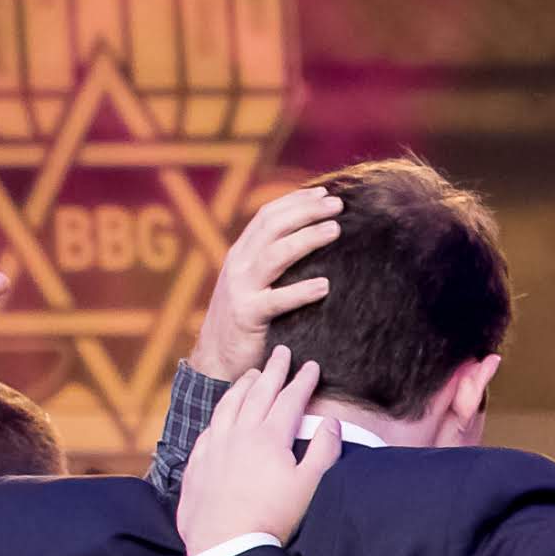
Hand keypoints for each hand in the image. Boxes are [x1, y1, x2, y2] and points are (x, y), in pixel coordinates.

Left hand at [173, 350, 344, 555]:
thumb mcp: (309, 487)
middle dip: (273, 371)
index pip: (290, 399)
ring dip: (243, 385)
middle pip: (258, 393)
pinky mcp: (198, 462)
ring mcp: (215, 446)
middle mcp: (240, 433)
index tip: (312, 365)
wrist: (225, 545)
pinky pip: (210, 426)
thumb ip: (323, 451)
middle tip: (282, 353)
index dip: (303, 381)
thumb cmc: (273, 520)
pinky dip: (221, 411)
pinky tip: (223, 412)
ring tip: (252, 374)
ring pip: (229, 404)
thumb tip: (331, 423)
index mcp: (269, 437)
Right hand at [192, 181, 343, 380]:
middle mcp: (238, 265)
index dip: (295, 202)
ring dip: (307, 239)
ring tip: (335, 230)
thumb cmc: (246, 323)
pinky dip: (301, 291)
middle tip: (338, 206)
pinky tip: (325, 286)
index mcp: (241, 254)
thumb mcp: (255, 285)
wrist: (216, 361)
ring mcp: (240, 289)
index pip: (267, 216)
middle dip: (306, 212)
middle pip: (272, 226)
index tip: (324, 194)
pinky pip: (276, 301)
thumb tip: (309, 242)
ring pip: (275, 255)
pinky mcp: (247, 316)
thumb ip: (273, 264)